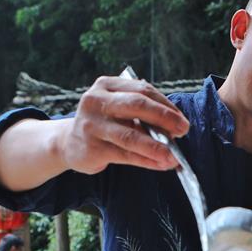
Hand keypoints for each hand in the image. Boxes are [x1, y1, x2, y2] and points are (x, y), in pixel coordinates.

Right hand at [58, 76, 190, 174]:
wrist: (68, 144)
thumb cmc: (103, 124)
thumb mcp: (118, 109)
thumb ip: (142, 113)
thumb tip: (174, 127)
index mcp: (106, 85)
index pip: (142, 90)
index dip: (166, 105)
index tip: (182, 120)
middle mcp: (96, 101)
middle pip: (136, 106)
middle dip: (164, 118)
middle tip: (183, 130)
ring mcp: (91, 125)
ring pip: (130, 135)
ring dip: (156, 147)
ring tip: (173, 156)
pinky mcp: (91, 148)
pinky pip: (125, 155)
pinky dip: (146, 160)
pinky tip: (160, 164)